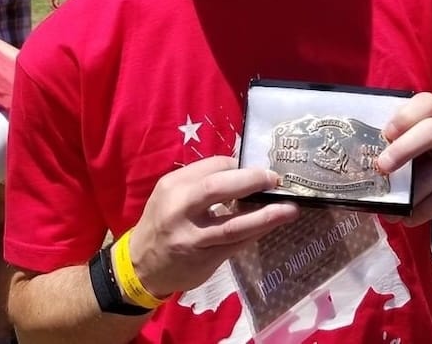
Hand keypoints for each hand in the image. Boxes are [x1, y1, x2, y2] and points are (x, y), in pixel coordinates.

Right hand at [128, 156, 299, 298]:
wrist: (141, 265)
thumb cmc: (162, 221)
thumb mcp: (171, 193)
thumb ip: (201, 180)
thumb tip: (243, 169)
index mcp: (173, 186)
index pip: (212, 166)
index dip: (240, 166)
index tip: (258, 167)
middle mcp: (180, 210)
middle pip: (218, 189)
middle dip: (251, 181)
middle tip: (275, 179)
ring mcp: (192, 238)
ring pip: (233, 225)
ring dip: (266, 216)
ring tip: (290, 208)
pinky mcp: (204, 260)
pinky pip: (236, 245)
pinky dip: (257, 233)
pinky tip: (272, 225)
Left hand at [376, 92, 431, 227]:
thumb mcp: (416, 159)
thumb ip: (395, 156)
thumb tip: (358, 170)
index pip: (427, 103)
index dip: (406, 115)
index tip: (386, 133)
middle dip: (404, 148)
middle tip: (381, 166)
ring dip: (409, 192)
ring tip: (389, 206)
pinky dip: (422, 210)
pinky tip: (409, 217)